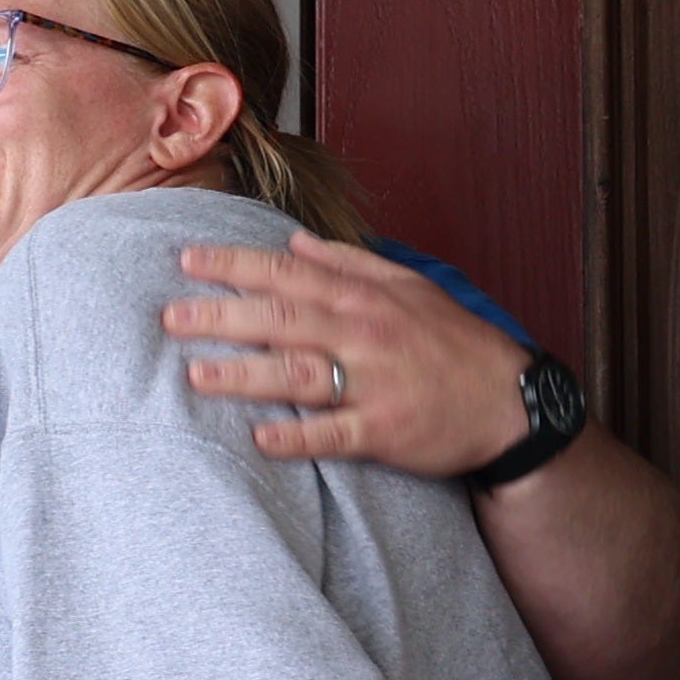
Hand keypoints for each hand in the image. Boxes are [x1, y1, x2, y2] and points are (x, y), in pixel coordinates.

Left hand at [164, 234, 537, 479]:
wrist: (510, 402)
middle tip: (169, 317)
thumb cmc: (452, 343)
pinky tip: (258, 439)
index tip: (187, 259)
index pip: (289, 273)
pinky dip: (296, 437)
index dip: (236, 265)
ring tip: (194, 375)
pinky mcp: (383, 431)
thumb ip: (349, 263)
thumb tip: (294, 240)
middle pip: (281, 319)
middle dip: (222, 316)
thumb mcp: (409, 288)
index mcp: (364, 298)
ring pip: (297, 374)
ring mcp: (372, 384)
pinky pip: (333, 434)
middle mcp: (364, 335)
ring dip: (244, 375)